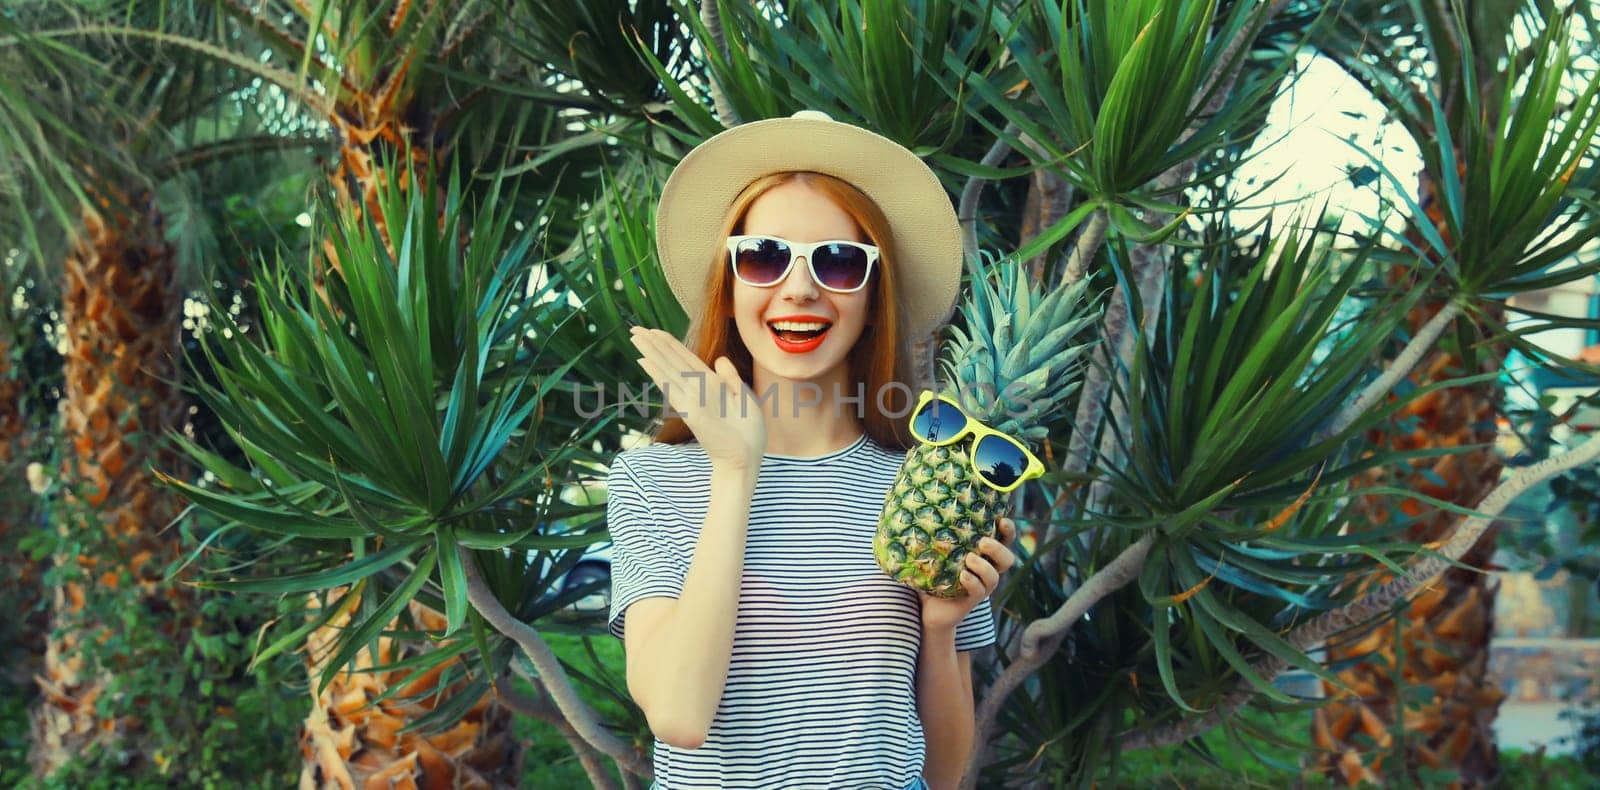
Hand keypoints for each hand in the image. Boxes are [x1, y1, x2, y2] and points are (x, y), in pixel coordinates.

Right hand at [629, 325, 766, 468]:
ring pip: (668, 369)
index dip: (669, 342)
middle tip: (634, 327)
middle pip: (671, 359)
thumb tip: (719, 358)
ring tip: (635, 336)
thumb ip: (730, 377)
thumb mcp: (743, 396)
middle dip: (653, 343)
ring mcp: (691, 399)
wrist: (746, 457)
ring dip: (651, 352)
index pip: (685, 357)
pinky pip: (671, 389)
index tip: (653, 330)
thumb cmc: (748, 431)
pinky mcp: (690, 411)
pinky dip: (658, 374)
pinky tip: (645, 361)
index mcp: (710, 383)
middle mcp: (697, 388)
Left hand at [920, 516, 1016, 634]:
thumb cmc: (932, 574)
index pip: (1004, 541)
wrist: (928, 609)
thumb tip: (920, 509)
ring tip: (969, 558)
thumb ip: (935, 535)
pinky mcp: (971, 601)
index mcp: (983, 555)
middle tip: (982, 542)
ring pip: (994, 577)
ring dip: (983, 566)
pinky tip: (962, 575)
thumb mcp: (936, 552)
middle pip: (1008, 559)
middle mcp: (986, 570)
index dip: (1008, 530)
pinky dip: (972, 582)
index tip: (1001, 520)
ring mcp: (981, 587)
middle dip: (998, 549)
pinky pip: (979, 591)